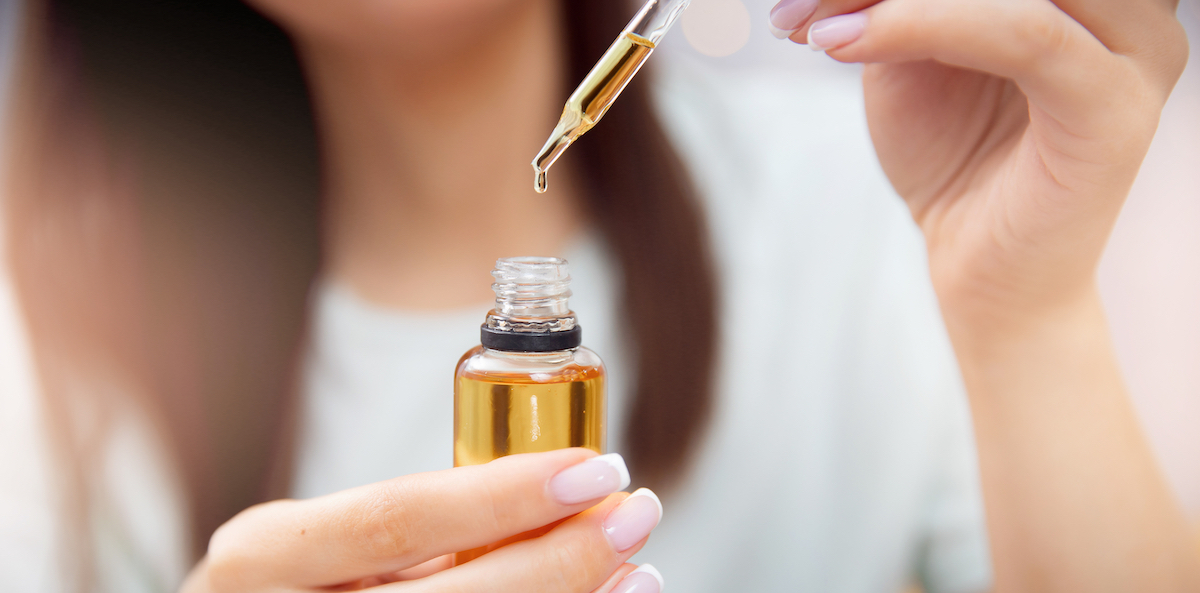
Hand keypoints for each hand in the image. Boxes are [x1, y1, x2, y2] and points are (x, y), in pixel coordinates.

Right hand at [179, 450, 662, 592]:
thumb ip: (423, 526)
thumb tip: (563, 496)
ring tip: (633, 570)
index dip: (502, 496)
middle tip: (633, 516)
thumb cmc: (308, 590)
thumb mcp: (330, 544)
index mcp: (261, 557)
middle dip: (557, 560)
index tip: (593, 468)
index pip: (394, 519)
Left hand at [771, 2, 1199, 589]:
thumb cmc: (952, 161)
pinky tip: (842, 43)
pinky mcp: (1114, 104)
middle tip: (797, 10)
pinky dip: (925, 24)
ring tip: (813, 27)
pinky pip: (1026, 33)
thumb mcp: (913, 56)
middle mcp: (1126, 11)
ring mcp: (1135, 52)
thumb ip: (900, 3)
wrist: (982, 272)